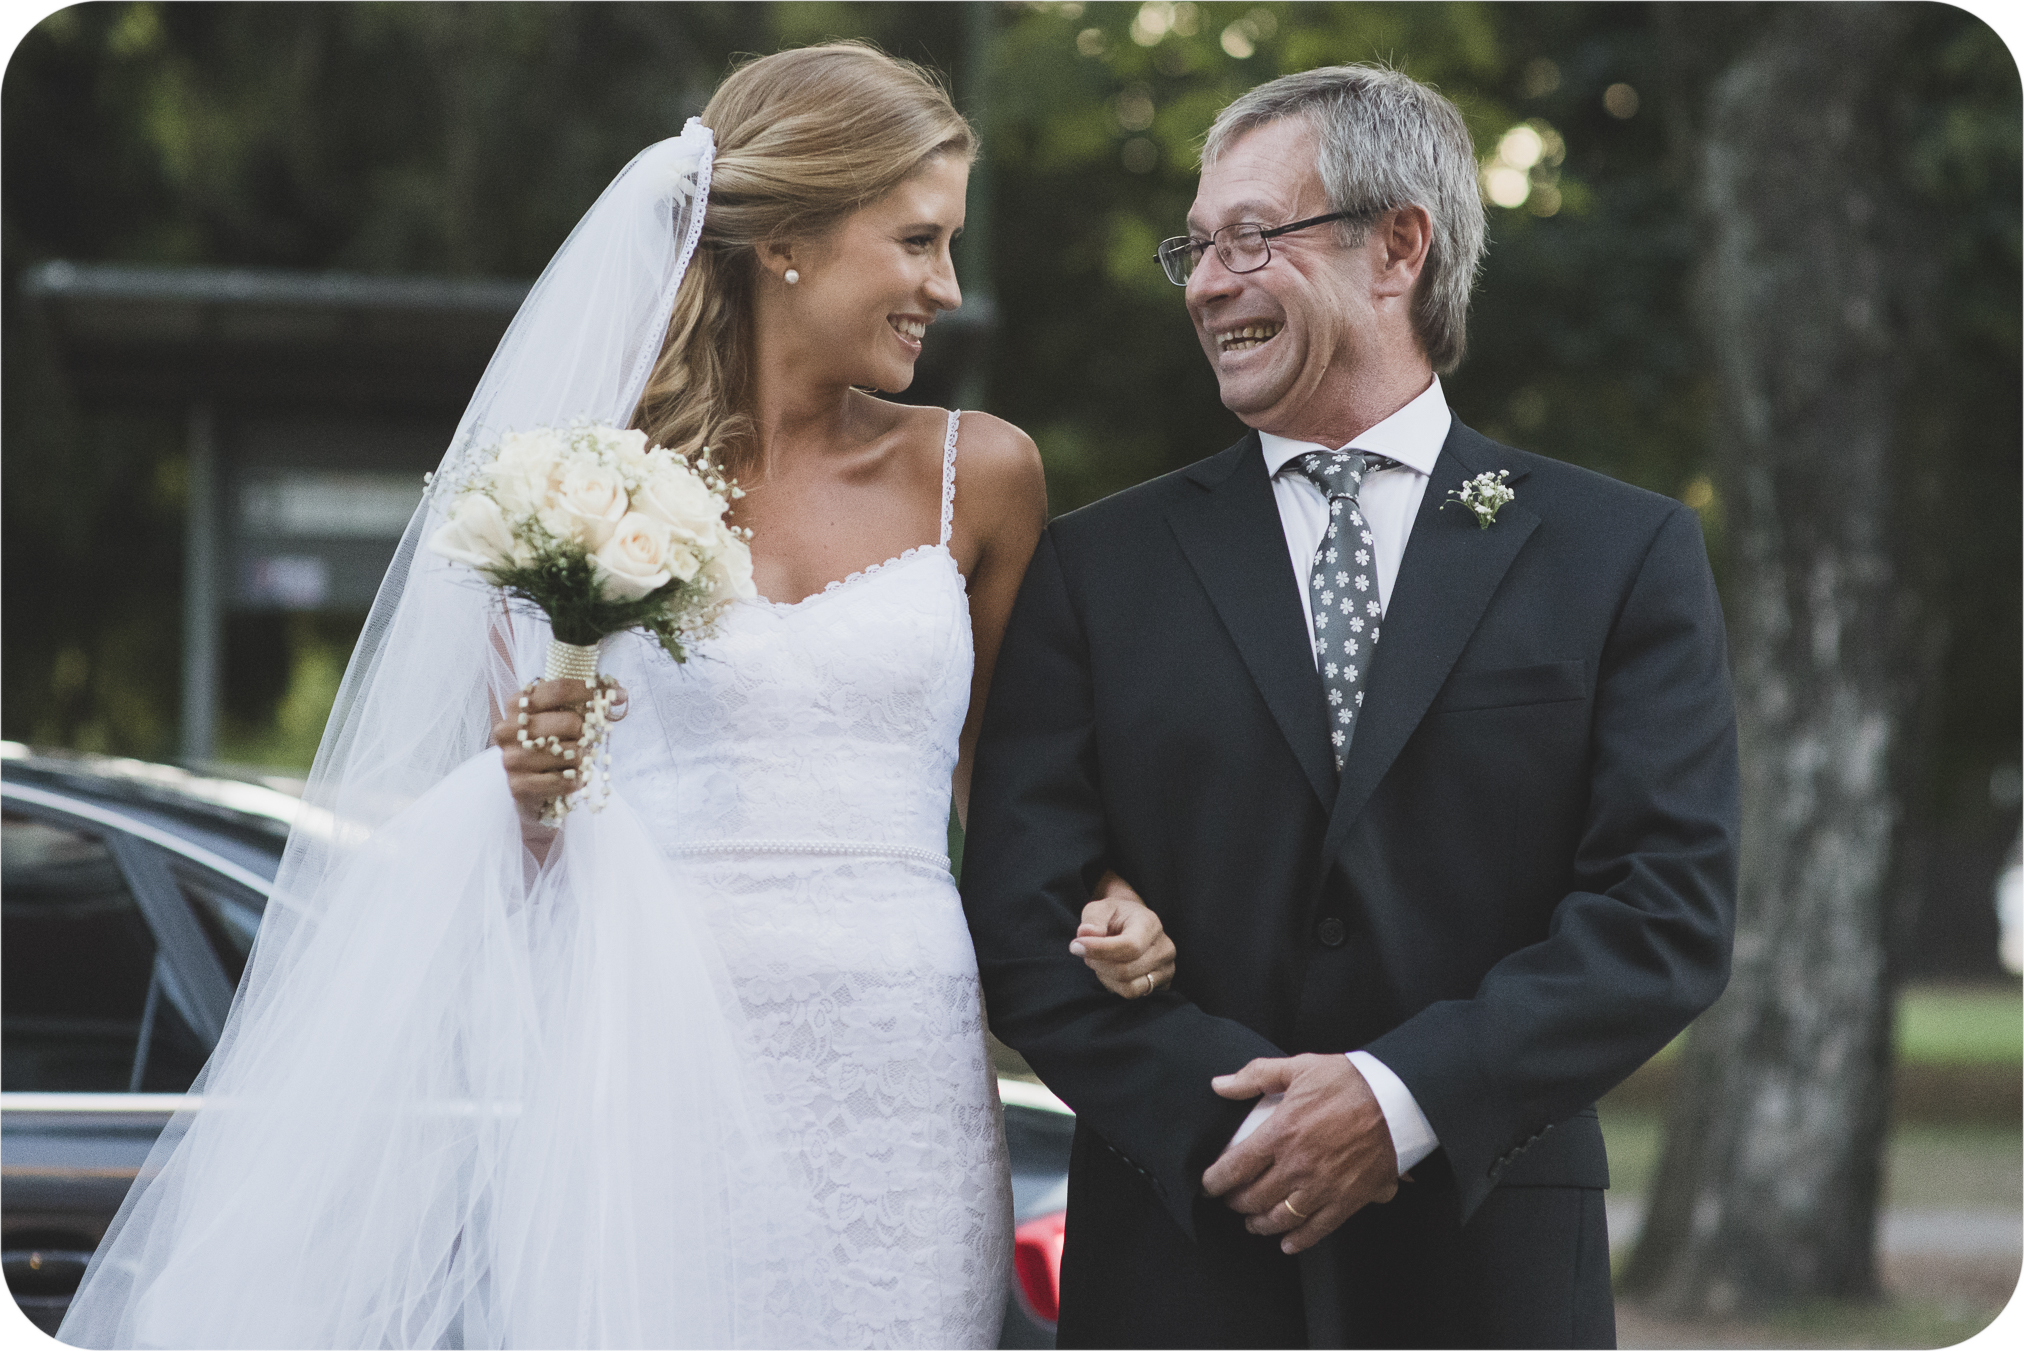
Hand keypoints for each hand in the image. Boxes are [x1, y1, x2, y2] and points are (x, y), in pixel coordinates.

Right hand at [489, 677, 625, 823]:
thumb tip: (618, 693)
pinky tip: (569, 778)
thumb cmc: (548, 743)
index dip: (590, 691)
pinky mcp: (518, 786)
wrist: (527, 785)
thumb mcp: (559, 715)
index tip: (614, 697)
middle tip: (584, 740)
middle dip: (586, 732)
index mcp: (517, 705)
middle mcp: (507, 730)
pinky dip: (575, 780)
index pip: (559, 689)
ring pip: (571, 754)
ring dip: (581, 759)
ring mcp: (511, 759)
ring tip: (572, 761)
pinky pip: (566, 781)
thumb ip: (584, 699)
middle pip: (570, 722)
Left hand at [1069, 870, 1175, 998]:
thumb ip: (1093, 919)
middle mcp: (1165, 948)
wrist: (1132, 924)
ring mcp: (1167, 969)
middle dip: (1098, 964)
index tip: (1076, 945)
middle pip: (1125, 971)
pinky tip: (1111, 971)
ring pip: (1130, 988)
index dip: (1100, 950)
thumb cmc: (1114, 916)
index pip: (1130, 946)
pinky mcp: (1163, 984)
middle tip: (1085, 952)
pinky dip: (1115, 986)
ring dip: (1106, 977)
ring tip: (1101, 961)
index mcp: (1150, 924)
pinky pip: (1133, 995)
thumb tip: (1086, 933)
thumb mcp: (1100, 908)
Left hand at [1200, 1054, 1397, 1254]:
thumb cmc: (1349, 1081)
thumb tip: (1220, 1085)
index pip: (1234, 1167)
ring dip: (1260, 1224)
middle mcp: (1297, 1166)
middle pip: (1253, 1197)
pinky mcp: (1347, 1200)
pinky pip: (1317, 1229)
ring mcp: (1322, 1187)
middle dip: (1235, 1203)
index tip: (1207, 1185)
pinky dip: (1298, 1240)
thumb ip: (1255, 1076)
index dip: (1214, 1181)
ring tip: (1253, 1222)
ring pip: (1280, 1218)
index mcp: (1281, 1133)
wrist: (1398, 1100)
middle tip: (1231, 1200)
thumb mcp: (1298, 1067)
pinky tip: (1287, 1242)